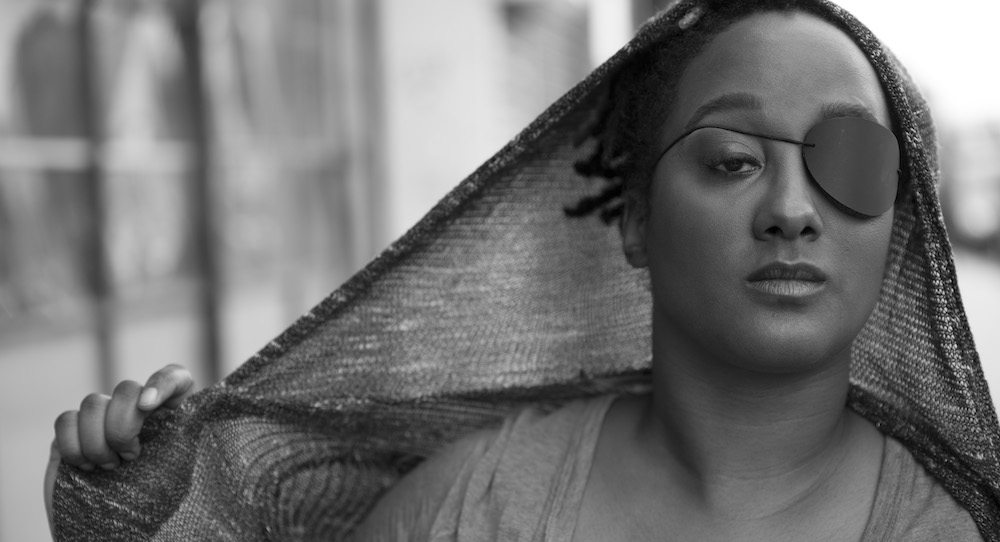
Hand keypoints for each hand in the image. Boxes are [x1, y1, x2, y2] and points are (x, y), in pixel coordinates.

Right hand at [44, 364, 194, 530]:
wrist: (115, 532)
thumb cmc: (154, 506)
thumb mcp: (179, 476)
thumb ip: (181, 444)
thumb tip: (179, 416)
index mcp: (171, 415)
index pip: (174, 378)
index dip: (162, 382)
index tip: (149, 405)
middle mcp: (136, 409)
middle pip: (126, 388)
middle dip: (123, 426)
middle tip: (131, 458)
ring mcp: (102, 418)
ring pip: (93, 402)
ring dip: (99, 441)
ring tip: (110, 468)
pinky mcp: (71, 431)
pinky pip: (66, 420)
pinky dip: (73, 446)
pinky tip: (85, 467)